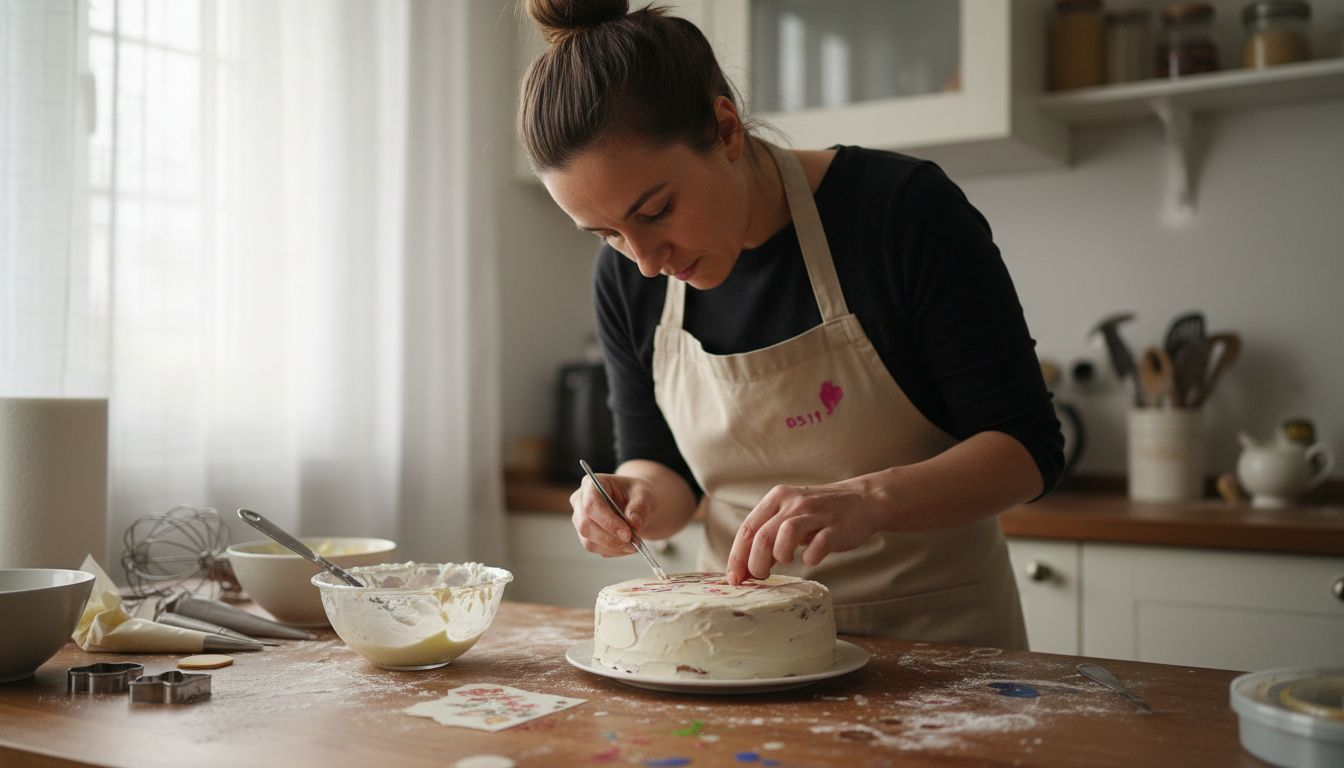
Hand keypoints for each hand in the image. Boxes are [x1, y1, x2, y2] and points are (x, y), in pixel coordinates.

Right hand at [570, 472, 655, 557]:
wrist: (635, 503)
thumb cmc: (636, 494)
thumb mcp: (644, 494)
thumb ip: (639, 506)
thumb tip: (633, 523)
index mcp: (590, 484)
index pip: (591, 505)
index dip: (608, 521)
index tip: (627, 534)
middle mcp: (580, 502)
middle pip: (585, 525)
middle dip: (610, 539)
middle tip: (633, 543)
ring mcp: (580, 520)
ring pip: (589, 541)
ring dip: (613, 547)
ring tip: (634, 545)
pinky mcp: (586, 535)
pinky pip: (596, 549)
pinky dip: (614, 551)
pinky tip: (627, 546)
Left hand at [724, 478, 888, 583]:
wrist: (862, 500)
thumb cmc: (818, 514)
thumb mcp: (788, 515)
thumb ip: (767, 536)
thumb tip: (744, 569)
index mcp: (776, 499)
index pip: (747, 529)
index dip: (737, 557)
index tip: (734, 578)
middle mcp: (793, 503)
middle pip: (762, 535)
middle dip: (755, 563)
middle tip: (759, 577)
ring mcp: (815, 514)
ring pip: (786, 534)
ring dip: (780, 555)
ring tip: (786, 562)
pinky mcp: (836, 527)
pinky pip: (819, 544)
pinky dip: (811, 556)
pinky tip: (810, 559)